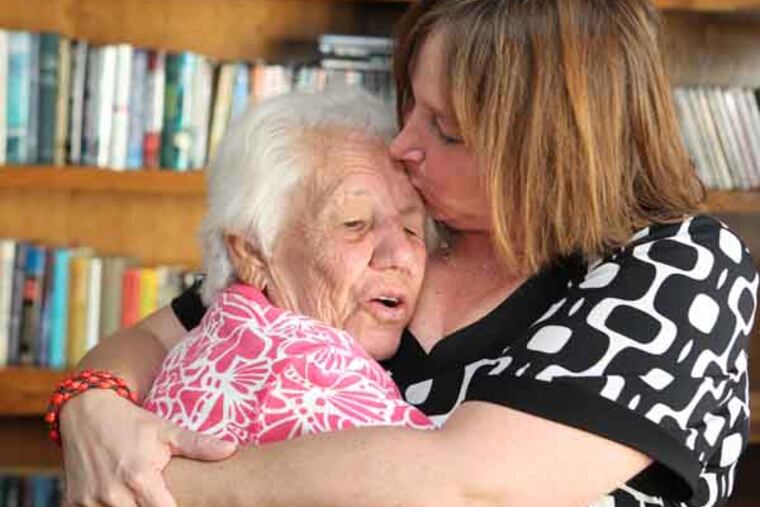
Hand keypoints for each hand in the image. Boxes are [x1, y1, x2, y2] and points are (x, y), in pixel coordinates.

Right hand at [60, 389, 236, 506]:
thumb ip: (198, 444)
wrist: (86, 412)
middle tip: (161, 498)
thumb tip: (232, 449)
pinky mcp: (74, 501)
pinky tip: (122, 500)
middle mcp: (113, 493)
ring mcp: (90, 500)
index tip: (188, 503)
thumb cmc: (132, 422)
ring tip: (141, 498)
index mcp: (140, 477)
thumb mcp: (166, 430)